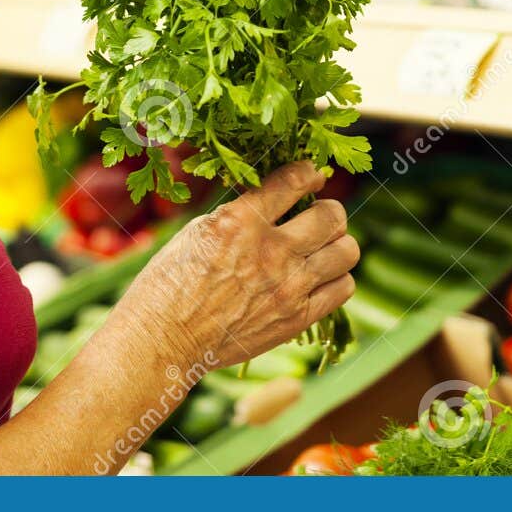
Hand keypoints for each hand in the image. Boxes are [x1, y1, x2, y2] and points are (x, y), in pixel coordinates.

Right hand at [119, 161, 358, 370]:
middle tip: (319, 216)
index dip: (310, 172)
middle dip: (329, 210)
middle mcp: (271, 251)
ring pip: (347, 251)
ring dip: (338, 244)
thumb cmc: (171, 282)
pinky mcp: (297, 318)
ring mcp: (288, 287)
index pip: (294, 180)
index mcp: (241, 221)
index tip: (313, 175)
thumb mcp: (200, 230)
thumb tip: (275, 197)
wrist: (163, 339)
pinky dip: (337, 278)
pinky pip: (343, 288)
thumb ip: (241, 213)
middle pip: (333, 216)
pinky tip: (320, 277)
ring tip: (323, 247)